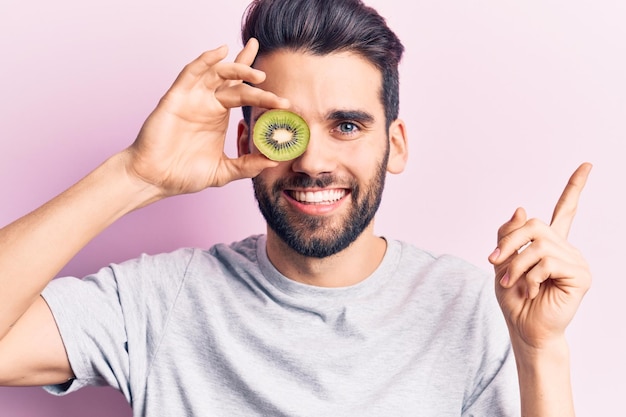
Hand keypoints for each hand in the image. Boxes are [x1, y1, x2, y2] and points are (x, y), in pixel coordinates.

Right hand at [126, 38, 288, 195]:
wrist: (155, 179)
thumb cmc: (184, 174)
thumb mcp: (223, 171)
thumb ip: (247, 165)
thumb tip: (273, 161)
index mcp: (219, 115)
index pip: (244, 93)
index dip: (263, 92)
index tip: (285, 100)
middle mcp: (207, 103)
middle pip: (234, 79)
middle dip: (253, 75)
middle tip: (270, 78)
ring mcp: (192, 98)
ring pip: (217, 73)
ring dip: (237, 69)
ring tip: (256, 74)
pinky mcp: (176, 97)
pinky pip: (191, 72)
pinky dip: (205, 60)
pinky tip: (220, 52)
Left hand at [488, 163, 592, 348]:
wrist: (524, 329)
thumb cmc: (514, 298)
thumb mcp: (501, 262)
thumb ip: (508, 235)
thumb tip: (520, 208)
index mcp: (549, 243)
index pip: (565, 210)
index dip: (575, 187)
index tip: (587, 165)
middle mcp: (565, 248)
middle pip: (534, 225)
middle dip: (508, 243)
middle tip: (494, 262)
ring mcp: (575, 261)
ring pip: (538, 245)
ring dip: (516, 265)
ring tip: (512, 283)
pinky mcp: (580, 275)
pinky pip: (547, 262)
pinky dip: (530, 276)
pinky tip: (533, 290)